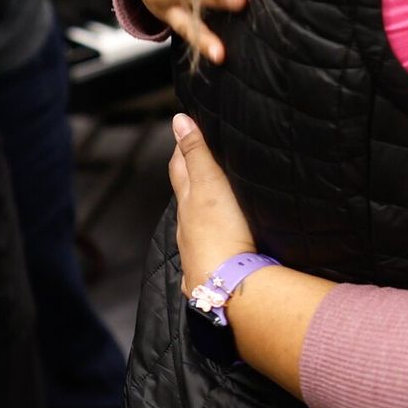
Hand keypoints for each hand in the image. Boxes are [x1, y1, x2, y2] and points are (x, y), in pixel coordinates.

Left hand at [169, 113, 256, 293]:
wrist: (229, 288)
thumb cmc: (220, 234)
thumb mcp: (209, 184)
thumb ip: (197, 153)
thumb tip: (178, 120)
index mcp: (189, 202)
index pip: (180, 168)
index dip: (182, 150)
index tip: (184, 133)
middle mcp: (188, 227)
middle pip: (185, 196)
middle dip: (188, 177)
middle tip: (193, 159)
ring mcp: (198, 252)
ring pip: (194, 224)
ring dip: (201, 210)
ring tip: (211, 200)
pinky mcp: (211, 273)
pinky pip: (208, 251)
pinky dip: (212, 240)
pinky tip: (220, 244)